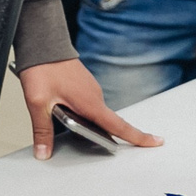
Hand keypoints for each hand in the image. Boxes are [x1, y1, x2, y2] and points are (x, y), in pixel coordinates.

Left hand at [18, 59, 161, 159]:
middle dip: (105, 137)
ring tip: (70, 128)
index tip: (157, 141)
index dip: (139, 137)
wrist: (43, 43)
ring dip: (89, 125)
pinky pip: (89, 105)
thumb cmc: (43, 69)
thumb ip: (43, 131)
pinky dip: (83, 114)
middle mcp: (96, 96)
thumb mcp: (38, 103)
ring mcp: (91, 90)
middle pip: (108, 124)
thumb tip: (44, 153)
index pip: (120, 126)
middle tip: (96, 145)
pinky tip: (66, 114)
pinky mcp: (84, 86)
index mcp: (91, 103)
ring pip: (96, 114)